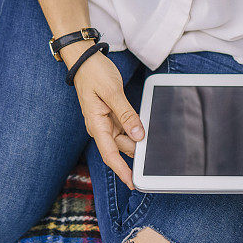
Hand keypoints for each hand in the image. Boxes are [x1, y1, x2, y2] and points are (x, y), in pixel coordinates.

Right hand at [67, 43, 144, 188]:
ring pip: (127, 138)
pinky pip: (128, 128)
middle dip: (138, 152)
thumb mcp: (112, 92)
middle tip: (156, 155)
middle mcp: (101, 127)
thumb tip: (138, 134)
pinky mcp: (114, 116)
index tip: (133, 182)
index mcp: (96, 125)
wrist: (86, 60)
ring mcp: (107, 122)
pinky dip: (137, 129)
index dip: (122, 171)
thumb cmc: (94, 73)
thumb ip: (126, 114)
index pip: (110, 154)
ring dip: (139, 139)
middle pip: (122, 148)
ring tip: (155, 139)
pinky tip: (147, 129)